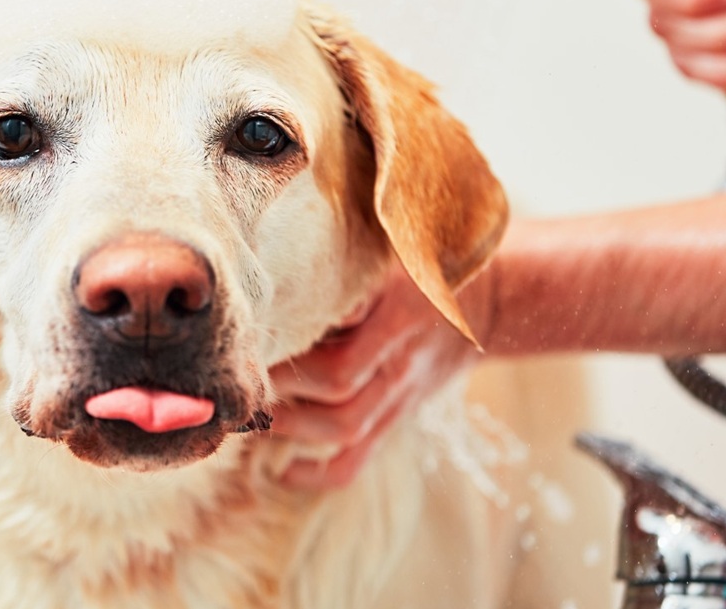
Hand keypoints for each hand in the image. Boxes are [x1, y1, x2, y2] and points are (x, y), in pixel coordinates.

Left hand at [268, 261, 482, 488]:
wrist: (487, 306)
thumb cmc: (426, 268)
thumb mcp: (397, 251)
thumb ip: (352, 263)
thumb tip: (291, 270)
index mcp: (400, 308)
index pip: (346, 327)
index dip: (295, 340)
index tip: (253, 336)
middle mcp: (400, 356)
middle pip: (337, 384)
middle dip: (281, 384)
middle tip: (239, 374)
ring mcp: (400, 393)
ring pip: (343, 426)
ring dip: (289, 424)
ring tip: (249, 410)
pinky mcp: (396, 418)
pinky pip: (359, 459)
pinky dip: (319, 475)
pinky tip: (283, 471)